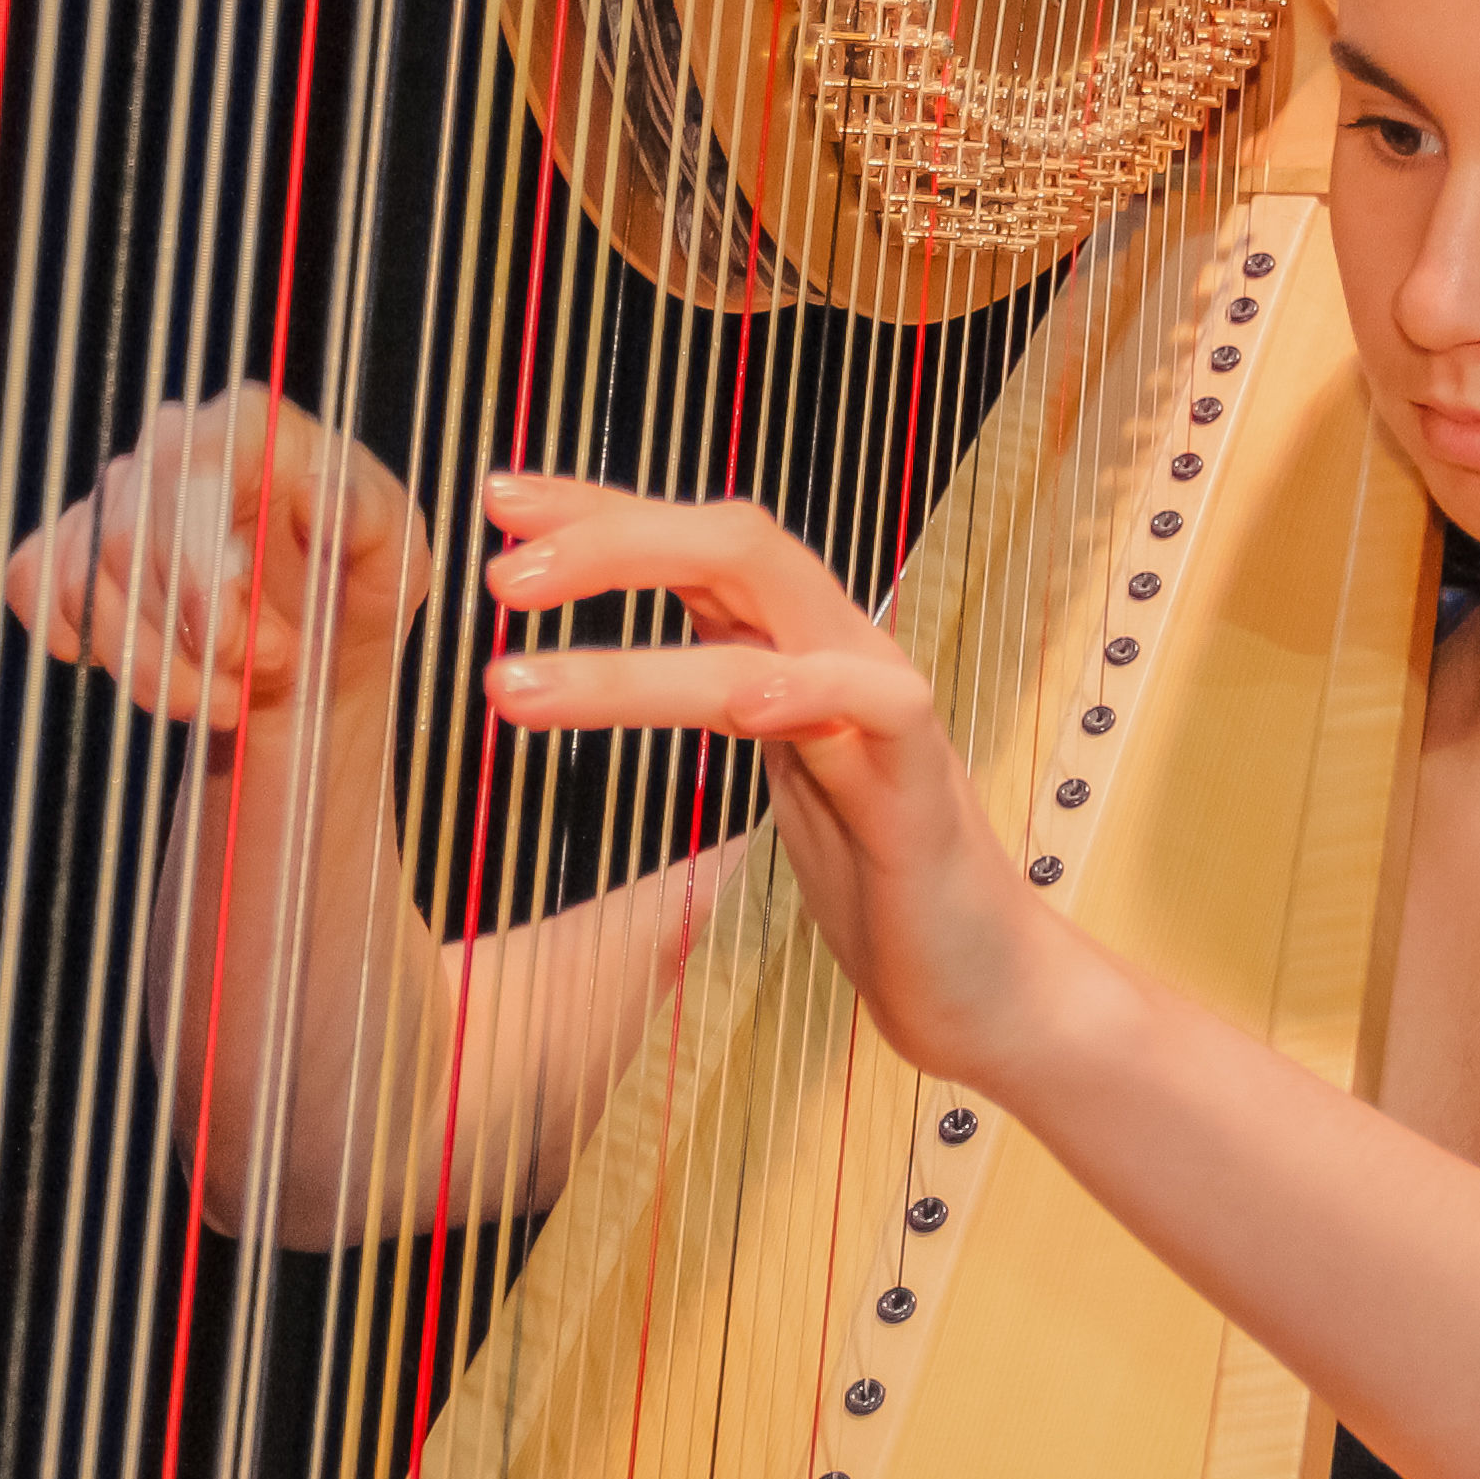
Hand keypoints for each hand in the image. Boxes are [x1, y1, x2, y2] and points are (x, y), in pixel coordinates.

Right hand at [0, 387, 428, 728]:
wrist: (317, 660)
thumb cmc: (360, 593)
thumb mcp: (399, 561)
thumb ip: (371, 521)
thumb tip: (318, 489)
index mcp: (253, 425)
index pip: (192, 458)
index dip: (197, 554)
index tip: (235, 637)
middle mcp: (175, 443)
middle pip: (128, 533)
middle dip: (191, 633)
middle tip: (262, 673)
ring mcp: (117, 494)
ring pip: (85, 579)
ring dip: (155, 664)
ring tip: (231, 691)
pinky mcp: (72, 547)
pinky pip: (34, 584)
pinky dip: (86, 645)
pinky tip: (157, 672)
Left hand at [473, 477, 1086, 1086]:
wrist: (980, 982)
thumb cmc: (874, 879)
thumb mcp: (775, 766)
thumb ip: (713, 696)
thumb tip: (613, 665)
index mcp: (795, 644)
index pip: (694, 542)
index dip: (600, 511)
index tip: (499, 497)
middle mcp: (842, 651)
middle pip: (732, 543)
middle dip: (609, 543)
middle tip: (500, 574)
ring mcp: (884, 710)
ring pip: (768, 631)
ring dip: (629, 660)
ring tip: (516, 686)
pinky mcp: (921, 785)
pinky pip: (877, 707)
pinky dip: (809, 689)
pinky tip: (743, 703)